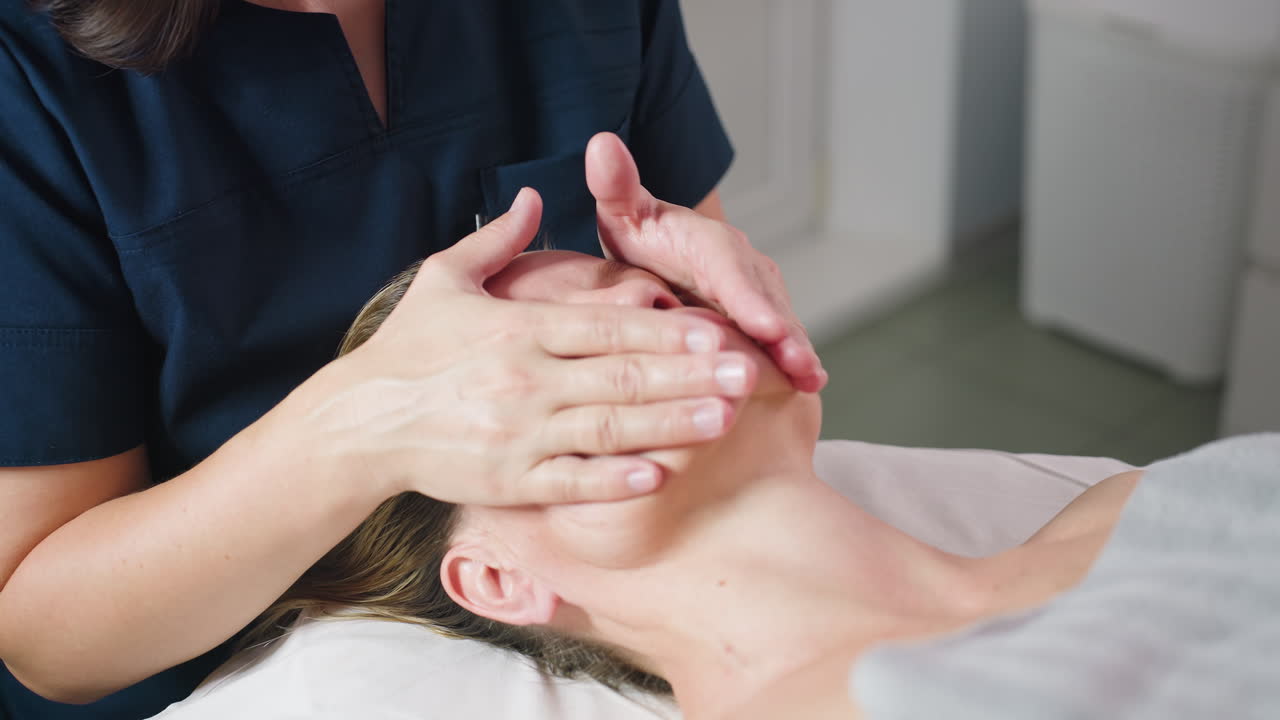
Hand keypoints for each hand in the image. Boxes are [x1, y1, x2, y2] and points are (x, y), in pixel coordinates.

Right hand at [304, 189, 754, 505]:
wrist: (359, 424)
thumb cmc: (405, 352)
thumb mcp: (442, 282)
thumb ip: (496, 241)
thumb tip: (535, 197)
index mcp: (518, 329)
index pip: (605, 324)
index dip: (664, 326)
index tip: (713, 326)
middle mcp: (525, 380)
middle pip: (622, 375)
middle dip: (689, 374)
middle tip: (744, 371)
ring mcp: (519, 434)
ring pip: (608, 429)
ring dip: (669, 424)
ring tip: (723, 419)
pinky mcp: (509, 480)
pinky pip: (571, 481)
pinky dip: (616, 480)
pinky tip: (659, 475)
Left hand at [586, 132, 827, 392]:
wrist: (664, 254)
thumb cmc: (641, 237)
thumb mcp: (623, 213)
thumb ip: (616, 185)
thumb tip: (602, 143)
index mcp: (708, 242)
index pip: (730, 269)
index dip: (748, 299)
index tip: (763, 325)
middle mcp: (744, 265)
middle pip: (765, 301)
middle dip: (782, 333)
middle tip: (797, 363)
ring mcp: (760, 293)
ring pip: (780, 323)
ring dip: (796, 350)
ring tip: (809, 378)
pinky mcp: (766, 319)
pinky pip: (781, 341)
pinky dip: (796, 361)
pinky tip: (811, 384)